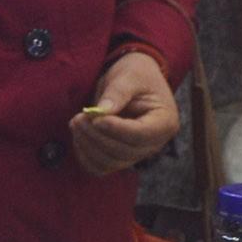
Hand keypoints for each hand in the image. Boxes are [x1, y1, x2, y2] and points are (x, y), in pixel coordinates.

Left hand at [68, 48, 182, 174]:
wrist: (133, 80)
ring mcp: (137, 154)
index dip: (116, 129)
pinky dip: (85, 156)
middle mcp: (154, 144)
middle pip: (124, 152)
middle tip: (78, 118)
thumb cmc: (135, 74)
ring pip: (110, 162)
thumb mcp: (129, 75)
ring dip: (88, 146)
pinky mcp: (120, 158)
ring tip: (76, 122)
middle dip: (97, 136)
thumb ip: (118, 92)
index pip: (140, 135)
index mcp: (165, 122)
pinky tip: (78, 137)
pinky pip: (100, 167)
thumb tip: (102, 111)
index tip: (95, 118)